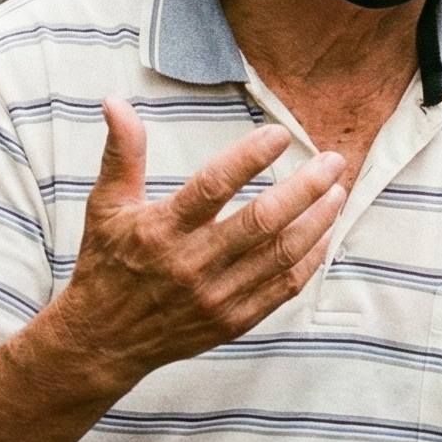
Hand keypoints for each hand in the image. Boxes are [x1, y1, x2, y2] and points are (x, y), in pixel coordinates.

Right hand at [27, 98, 348, 392]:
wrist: (104, 340)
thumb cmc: (107, 263)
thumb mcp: (106, 205)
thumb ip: (123, 152)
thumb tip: (115, 101)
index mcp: (162, 230)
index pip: (212, 187)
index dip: (248, 158)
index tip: (279, 133)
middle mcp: (192, 264)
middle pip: (262, 221)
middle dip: (305, 187)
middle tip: (332, 160)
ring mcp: (216, 296)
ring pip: (282, 254)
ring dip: (317, 220)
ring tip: (337, 190)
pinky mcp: (233, 320)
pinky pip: (284, 287)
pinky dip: (310, 258)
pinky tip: (325, 231)